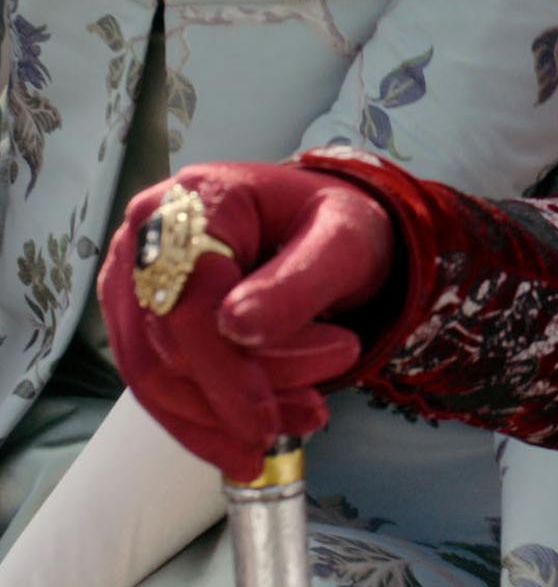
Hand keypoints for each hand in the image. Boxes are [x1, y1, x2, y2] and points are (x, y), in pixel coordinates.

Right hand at [99, 165, 396, 481]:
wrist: (327, 227)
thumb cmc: (336, 224)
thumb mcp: (344, 241)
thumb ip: (298, 282)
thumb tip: (238, 329)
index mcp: (201, 199)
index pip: (188, 299)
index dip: (222, 370)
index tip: (266, 420)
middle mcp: (149, 236)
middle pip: (166, 344)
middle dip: (235, 397)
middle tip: (311, 414)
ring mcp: (134, 279)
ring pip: (155, 374)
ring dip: (221, 418)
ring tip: (298, 422)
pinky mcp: (138, 318)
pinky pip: (158, 380)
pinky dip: (205, 418)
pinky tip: (251, 437)